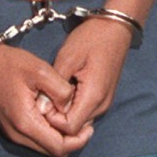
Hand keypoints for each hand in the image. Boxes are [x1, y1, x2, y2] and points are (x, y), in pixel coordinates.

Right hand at [0, 43, 93, 156]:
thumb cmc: (10, 64)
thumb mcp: (40, 70)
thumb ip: (60, 90)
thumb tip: (71, 106)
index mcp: (25, 123)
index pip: (58, 147)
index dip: (78, 140)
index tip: (90, 126)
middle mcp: (18, 135)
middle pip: (53, 152)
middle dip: (72, 142)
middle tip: (86, 125)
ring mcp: (12, 133)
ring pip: (44, 148)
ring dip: (61, 138)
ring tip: (73, 118)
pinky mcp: (11, 128)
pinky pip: (36, 140)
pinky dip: (49, 133)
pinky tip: (57, 116)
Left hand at [45, 18, 131, 136]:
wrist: (115, 28)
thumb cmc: (91, 39)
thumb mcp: (68, 57)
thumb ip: (54, 85)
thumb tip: (41, 108)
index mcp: (93, 97)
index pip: (70, 128)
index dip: (53, 120)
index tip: (42, 102)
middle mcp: (101, 106)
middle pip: (75, 128)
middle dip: (57, 119)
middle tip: (44, 98)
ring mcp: (104, 103)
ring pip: (80, 122)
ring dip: (64, 113)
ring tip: (53, 93)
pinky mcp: (103, 98)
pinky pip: (85, 112)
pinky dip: (72, 108)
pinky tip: (64, 91)